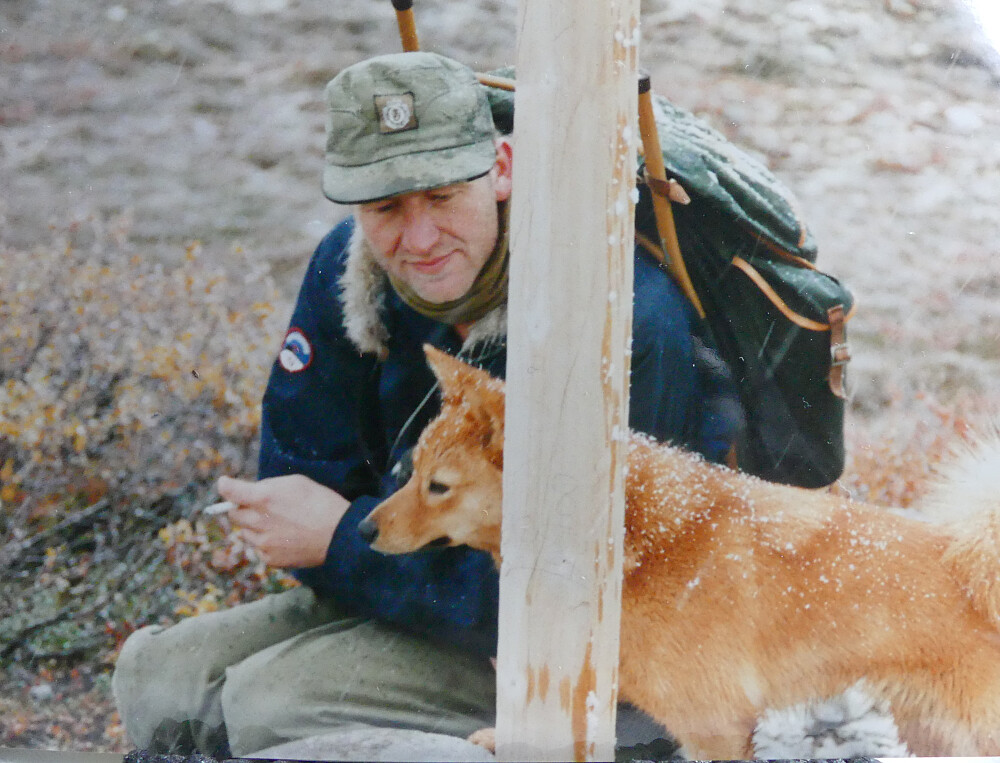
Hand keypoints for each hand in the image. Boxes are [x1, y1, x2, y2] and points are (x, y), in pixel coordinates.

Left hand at [216, 474, 350, 567]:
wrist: (338, 534)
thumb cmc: (321, 502)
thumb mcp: (296, 482)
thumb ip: (269, 486)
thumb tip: (254, 491)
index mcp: (263, 498)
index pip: (230, 491)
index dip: (226, 486)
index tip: (225, 484)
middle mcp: (258, 520)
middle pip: (234, 514)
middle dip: (243, 508)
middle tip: (260, 507)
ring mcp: (263, 542)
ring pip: (245, 533)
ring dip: (254, 527)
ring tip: (278, 524)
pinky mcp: (270, 558)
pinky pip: (258, 549)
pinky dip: (265, 543)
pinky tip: (284, 538)